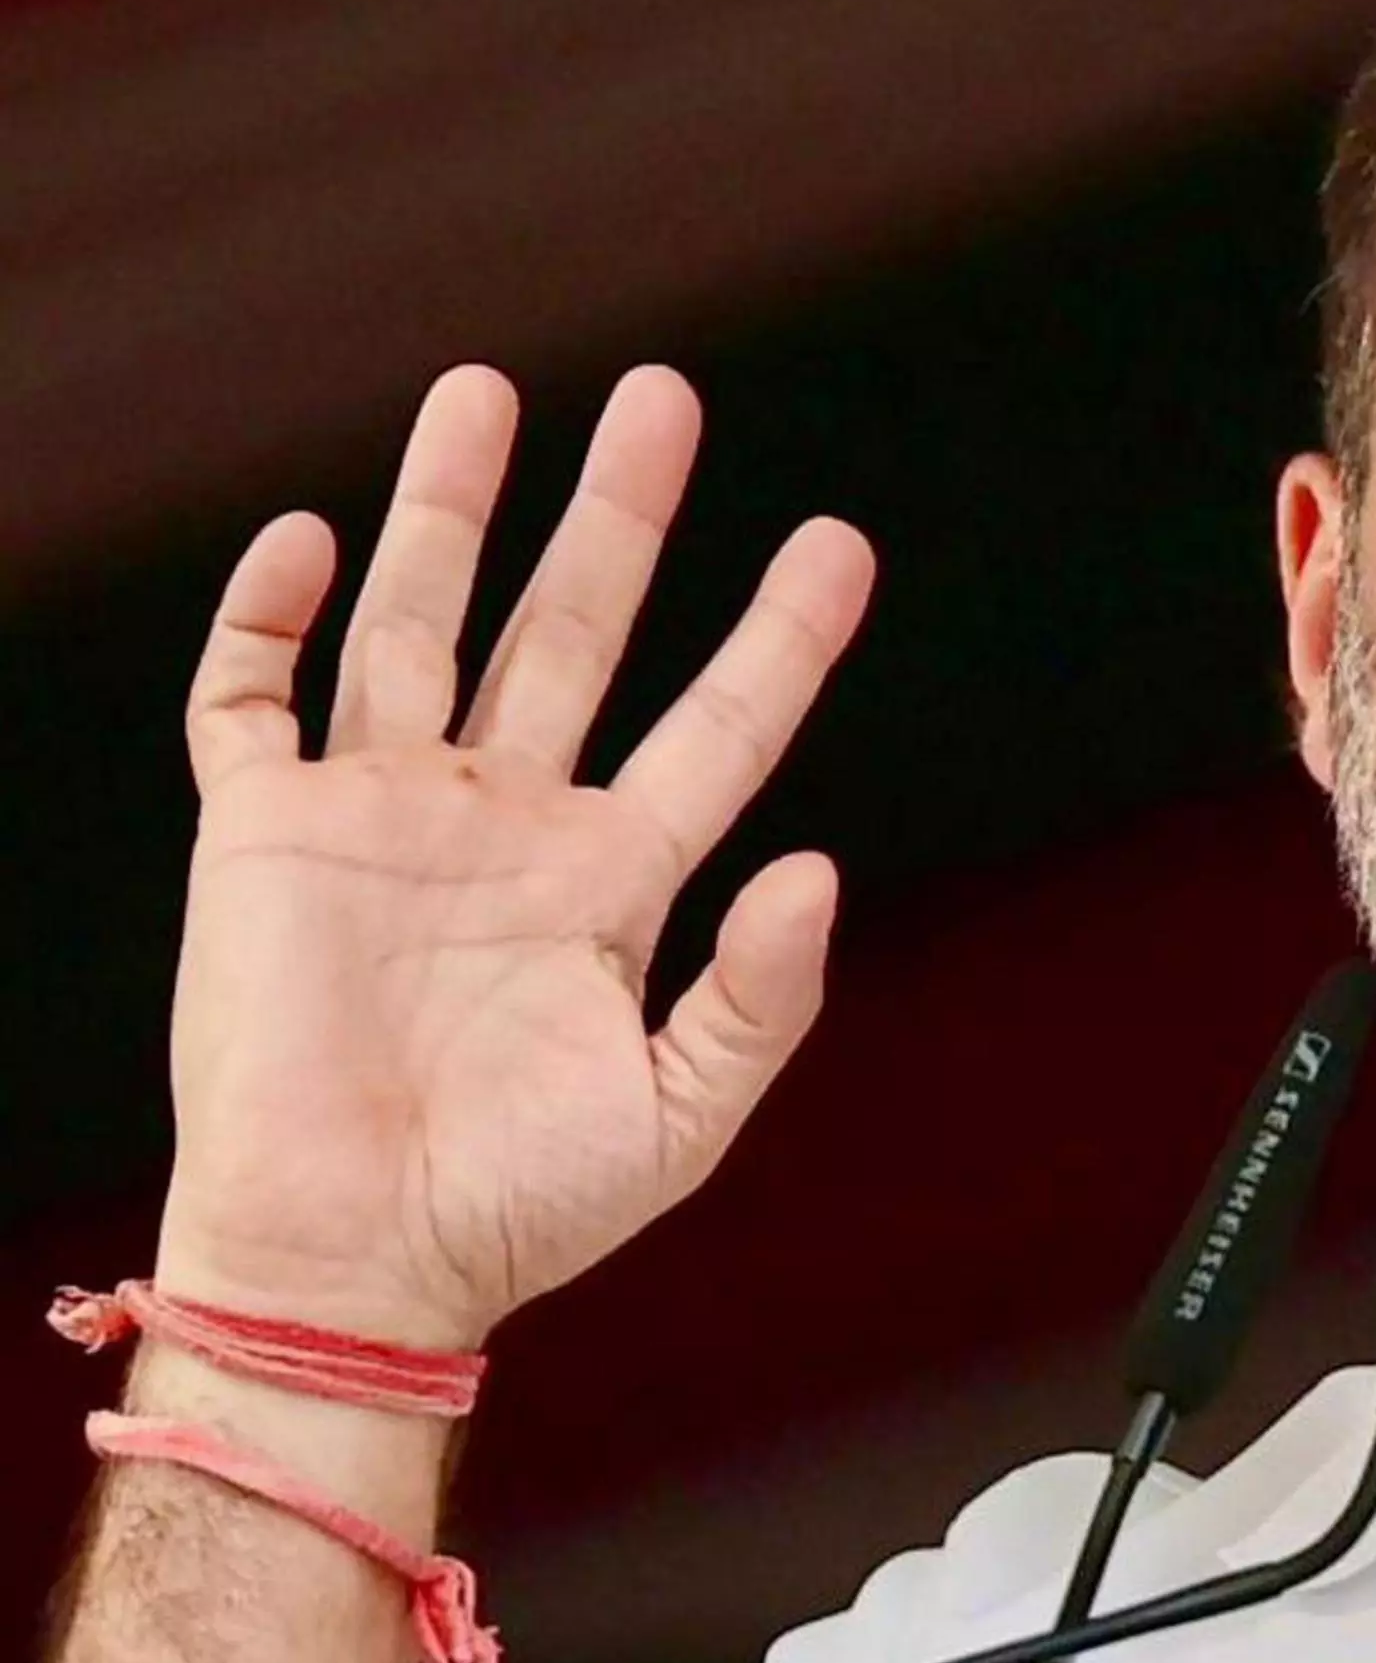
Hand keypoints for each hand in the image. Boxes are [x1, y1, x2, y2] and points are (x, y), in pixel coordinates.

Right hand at [152, 365, 874, 1348]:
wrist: (352, 1270)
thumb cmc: (516, 1212)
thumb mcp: (681, 1115)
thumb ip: (760, 995)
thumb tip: (821, 867)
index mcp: (612, 881)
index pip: (720, 726)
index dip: (781, 636)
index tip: (840, 543)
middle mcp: (504, 824)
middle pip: (573, 629)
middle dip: (617, 513)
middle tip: (664, 395)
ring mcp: (382, 817)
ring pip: (420, 621)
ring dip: (450, 507)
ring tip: (489, 392)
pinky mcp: (260, 837)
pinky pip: (249, 699)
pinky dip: (268, 614)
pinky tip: (313, 539)